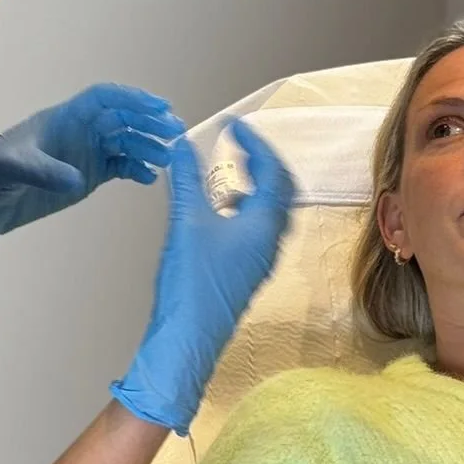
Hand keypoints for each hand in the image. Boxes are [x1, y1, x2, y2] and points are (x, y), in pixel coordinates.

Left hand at [0, 84, 183, 271]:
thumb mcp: (9, 170)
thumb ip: (43, 172)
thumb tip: (77, 179)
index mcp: (60, 120)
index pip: (103, 99)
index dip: (132, 99)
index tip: (159, 108)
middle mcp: (75, 133)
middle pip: (121, 118)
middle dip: (148, 122)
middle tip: (174, 133)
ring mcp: (81, 155)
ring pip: (124, 142)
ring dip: (147, 147)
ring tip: (167, 159)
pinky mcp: (83, 177)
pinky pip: (117, 166)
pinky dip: (136, 169)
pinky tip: (148, 179)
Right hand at [111, 121, 295, 434]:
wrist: (188, 338)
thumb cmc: (191, 284)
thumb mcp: (186, 222)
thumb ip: (186, 179)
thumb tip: (181, 145)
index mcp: (264, 224)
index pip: (272, 170)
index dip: (254, 142)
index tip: (234, 125)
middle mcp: (271, 240)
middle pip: (282, 189)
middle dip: (264, 162)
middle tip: (242, 144)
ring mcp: (261, 258)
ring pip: (273, 211)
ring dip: (257, 185)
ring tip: (232, 172)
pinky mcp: (248, 271)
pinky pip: (260, 229)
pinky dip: (247, 209)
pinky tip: (221, 211)